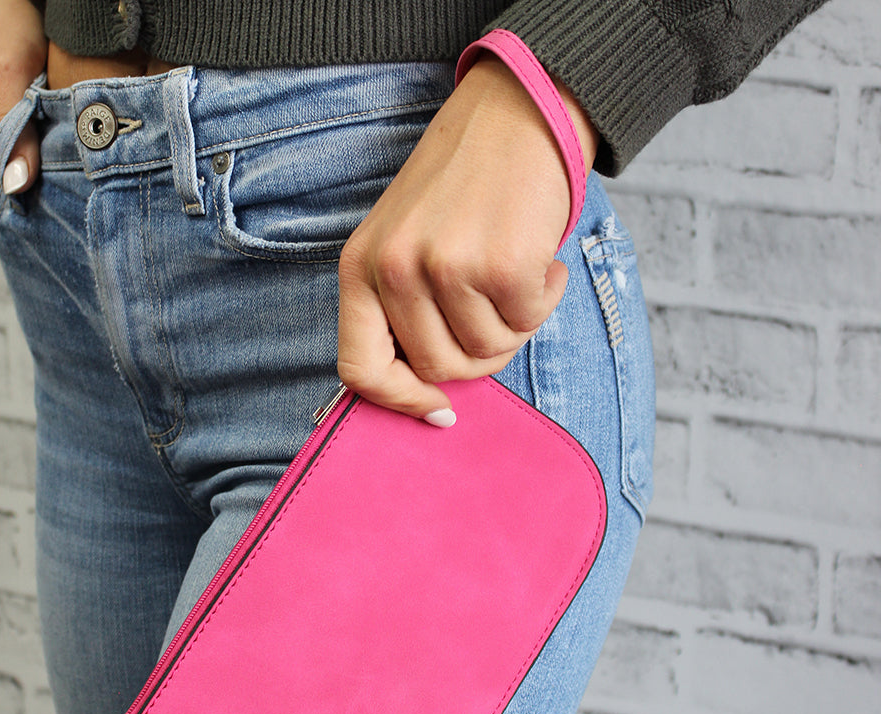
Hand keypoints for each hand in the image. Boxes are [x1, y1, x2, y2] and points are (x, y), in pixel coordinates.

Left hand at [337, 54, 597, 424]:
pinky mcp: (498, 264)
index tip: (438, 409)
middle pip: (436, 369)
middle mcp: (394, 269)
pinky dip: (543, 300)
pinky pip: (527, 323)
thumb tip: (428, 390)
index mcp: (360, 268)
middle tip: (497, 315)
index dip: (400, 401)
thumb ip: (402, 310)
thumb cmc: (462, 189)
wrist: (516, 114)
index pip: (360, 369)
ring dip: (513, 325)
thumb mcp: (404, 243)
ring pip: (485, 352)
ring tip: (515, 275)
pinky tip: (540, 262)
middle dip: (477, 358)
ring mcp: (444, 267)